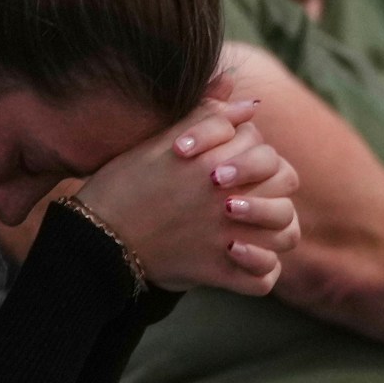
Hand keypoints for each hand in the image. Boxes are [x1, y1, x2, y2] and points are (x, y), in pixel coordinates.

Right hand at [74, 95, 300, 294]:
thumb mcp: (162, 139)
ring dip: (276, 226)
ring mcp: (227, 237)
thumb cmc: (125, 182)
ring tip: (252, 221)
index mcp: (216, 162)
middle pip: (285, 182)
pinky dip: (262, 270)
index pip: (263, 146)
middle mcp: (229, 198)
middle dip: (273, 180)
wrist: (97, 234)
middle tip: (246, 187)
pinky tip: (245, 258)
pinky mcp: (218, 272)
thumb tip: (249, 103)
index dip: (251, 148)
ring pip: (286, 231)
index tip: (227, 158)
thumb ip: (208, 116)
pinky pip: (263, 279)